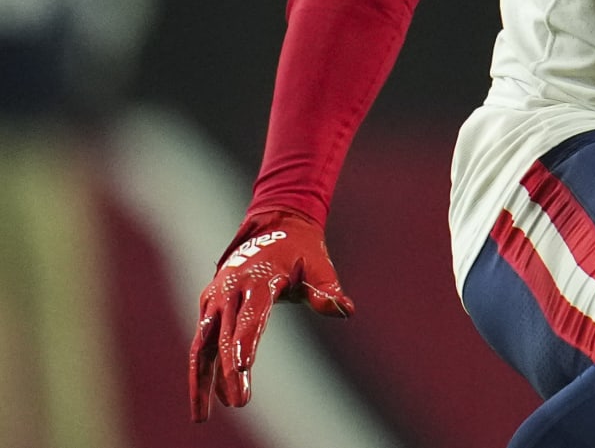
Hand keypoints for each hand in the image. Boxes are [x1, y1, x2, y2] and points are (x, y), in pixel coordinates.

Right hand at [189, 209, 354, 420]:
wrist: (274, 225)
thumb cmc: (301, 251)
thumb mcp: (318, 266)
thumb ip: (327, 290)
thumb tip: (345, 310)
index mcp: (260, 278)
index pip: (251, 316)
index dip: (245, 343)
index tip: (241, 369)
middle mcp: (231, 287)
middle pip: (225, 335)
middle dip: (226, 372)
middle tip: (238, 402)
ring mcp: (216, 296)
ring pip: (204, 343)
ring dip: (201, 379)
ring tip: (202, 417)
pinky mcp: (209, 303)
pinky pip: (203, 340)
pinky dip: (202, 369)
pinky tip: (206, 398)